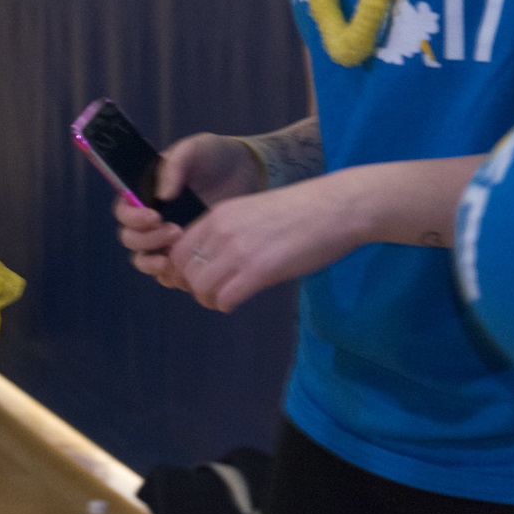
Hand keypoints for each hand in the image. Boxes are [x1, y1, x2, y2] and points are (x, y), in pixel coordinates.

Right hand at [114, 132, 260, 291]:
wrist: (246, 171)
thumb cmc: (214, 156)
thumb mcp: (194, 148)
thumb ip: (175, 165)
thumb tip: (162, 195)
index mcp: (144, 193)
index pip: (124, 211)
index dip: (133, 217)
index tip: (155, 216)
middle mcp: (151, 218)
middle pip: (131, 239)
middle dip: (147, 240)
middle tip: (175, 232)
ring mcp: (168, 238)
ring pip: (145, 260)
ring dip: (153, 263)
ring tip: (175, 259)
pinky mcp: (188, 253)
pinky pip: (169, 273)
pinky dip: (172, 276)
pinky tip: (188, 270)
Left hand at [166, 174, 365, 312]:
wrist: (336, 208)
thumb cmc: (300, 211)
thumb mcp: (250, 212)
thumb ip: (227, 231)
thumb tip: (212, 258)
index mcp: (218, 215)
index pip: (177, 249)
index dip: (182, 270)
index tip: (198, 278)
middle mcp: (221, 231)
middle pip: (184, 271)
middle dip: (193, 287)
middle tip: (211, 292)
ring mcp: (238, 250)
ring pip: (200, 287)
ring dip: (208, 299)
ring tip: (224, 299)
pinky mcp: (259, 271)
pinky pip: (225, 298)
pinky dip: (225, 305)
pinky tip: (236, 302)